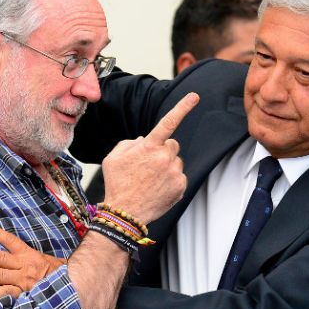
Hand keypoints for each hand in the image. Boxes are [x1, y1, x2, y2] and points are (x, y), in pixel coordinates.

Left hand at [0, 221, 65, 301]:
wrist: (75, 287)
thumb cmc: (61, 275)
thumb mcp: (49, 262)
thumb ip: (34, 260)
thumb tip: (18, 257)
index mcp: (30, 255)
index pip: (10, 240)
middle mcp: (25, 265)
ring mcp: (23, 280)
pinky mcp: (24, 294)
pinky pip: (5, 295)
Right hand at [101, 92, 198, 222]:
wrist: (124, 213)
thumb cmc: (117, 183)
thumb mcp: (114, 157)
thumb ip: (131, 143)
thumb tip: (144, 142)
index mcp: (148, 147)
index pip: (168, 122)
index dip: (182, 107)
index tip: (195, 96)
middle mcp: (164, 157)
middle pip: (172, 144)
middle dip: (163, 150)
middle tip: (149, 165)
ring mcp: (174, 173)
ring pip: (176, 161)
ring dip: (167, 166)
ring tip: (150, 180)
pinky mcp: (180, 186)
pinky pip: (179, 176)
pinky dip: (171, 180)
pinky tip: (157, 189)